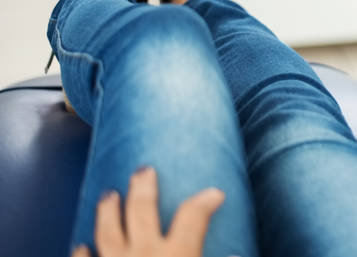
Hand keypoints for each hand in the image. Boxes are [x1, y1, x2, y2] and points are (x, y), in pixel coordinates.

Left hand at [71, 167, 224, 256]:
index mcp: (177, 255)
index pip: (194, 215)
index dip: (206, 200)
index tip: (215, 194)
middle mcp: (144, 254)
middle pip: (142, 209)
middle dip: (143, 187)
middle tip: (143, 170)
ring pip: (107, 231)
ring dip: (108, 211)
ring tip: (108, 196)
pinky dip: (82, 253)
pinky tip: (80, 246)